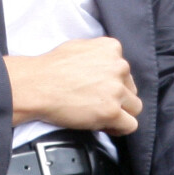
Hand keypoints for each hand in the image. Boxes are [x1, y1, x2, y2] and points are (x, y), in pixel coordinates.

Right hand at [4, 37, 142, 135]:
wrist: (38, 85)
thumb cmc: (52, 67)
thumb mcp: (80, 46)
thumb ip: (99, 54)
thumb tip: (104, 64)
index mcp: (111, 48)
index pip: (124, 70)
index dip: (113, 83)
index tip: (101, 90)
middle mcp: (119, 66)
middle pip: (131, 88)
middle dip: (118, 97)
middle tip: (98, 104)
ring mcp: (117, 89)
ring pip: (135, 107)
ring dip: (121, 113)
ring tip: (101, 115)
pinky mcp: (112, 111)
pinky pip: (130, 125)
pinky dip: (119, 128)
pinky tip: (105, 125)